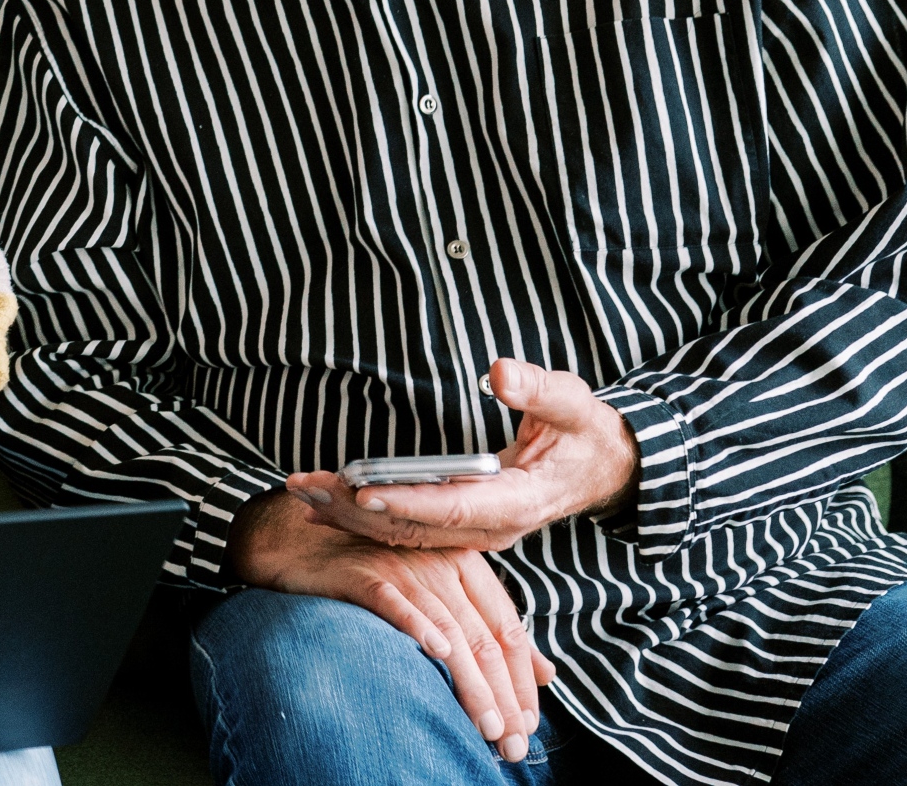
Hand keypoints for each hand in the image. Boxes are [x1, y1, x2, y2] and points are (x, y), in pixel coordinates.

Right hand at [232, 491, 555, 762]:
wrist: (304, 548)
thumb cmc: (377, 576)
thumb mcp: (443, 596)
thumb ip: (493, 630)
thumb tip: (546, 673)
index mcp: (466, 565)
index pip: (507, 629)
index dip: (521, 681)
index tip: (527, 725)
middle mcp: (439, 563)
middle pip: (482, 637)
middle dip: (502, 696)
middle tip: (511, 743)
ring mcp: (402, 566)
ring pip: (449, 630)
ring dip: (471, 683)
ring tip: (486, 726)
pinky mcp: (364, 574)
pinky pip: (396, 603)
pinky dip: (418, 627)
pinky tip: (436, 653)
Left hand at [286, 359, 639, 551]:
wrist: (604, 469)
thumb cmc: (585, 431)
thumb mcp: (572, 402)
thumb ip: (538, 388)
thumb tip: (501, 372)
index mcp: (518, 500)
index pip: (453, 507)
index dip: (406, 500)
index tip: (361, 490)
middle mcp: (493, 526)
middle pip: (416, 527)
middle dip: (358, 511)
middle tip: (306, 491)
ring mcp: (477, 532)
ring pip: (406, 535)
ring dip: (353, 517)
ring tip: (303, 497)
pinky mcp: (464, 527)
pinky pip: (410, 531)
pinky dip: (368, 521)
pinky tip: (329, 509)